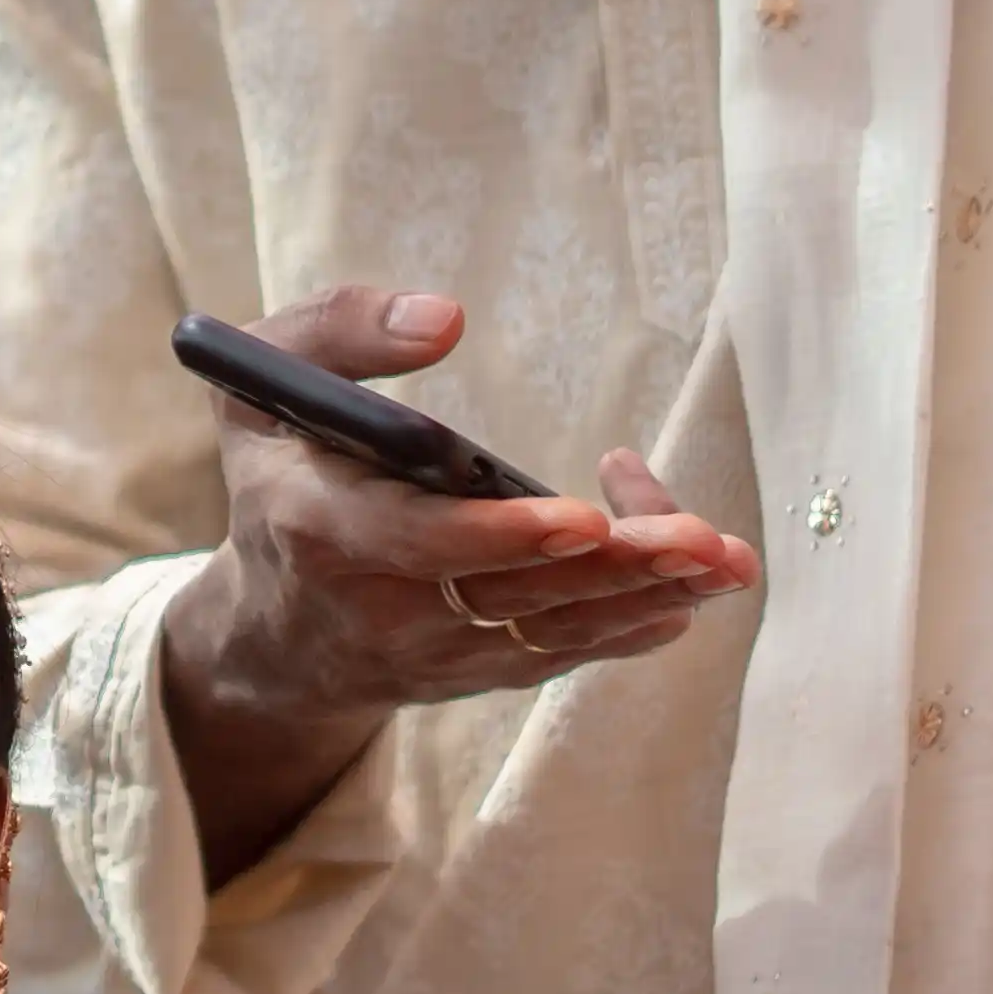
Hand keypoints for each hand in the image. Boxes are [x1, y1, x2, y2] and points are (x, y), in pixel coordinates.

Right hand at [157, 288, 756, 878]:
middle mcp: (378, 608)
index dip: (497, 536)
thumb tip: (444, 319)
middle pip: (507, 596)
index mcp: (318, 528)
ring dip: (645, 595)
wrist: (272, 629)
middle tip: (697, 540)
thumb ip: (336, 332)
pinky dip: (632, 623)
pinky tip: (694, 592)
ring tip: (728, 560)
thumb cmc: (283, 473)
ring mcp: (433, 654)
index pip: (414, 543)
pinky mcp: (478, 675)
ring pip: (550, 631)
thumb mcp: (264, 384)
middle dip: (610, 569)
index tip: (580, 518)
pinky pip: (563, 655)